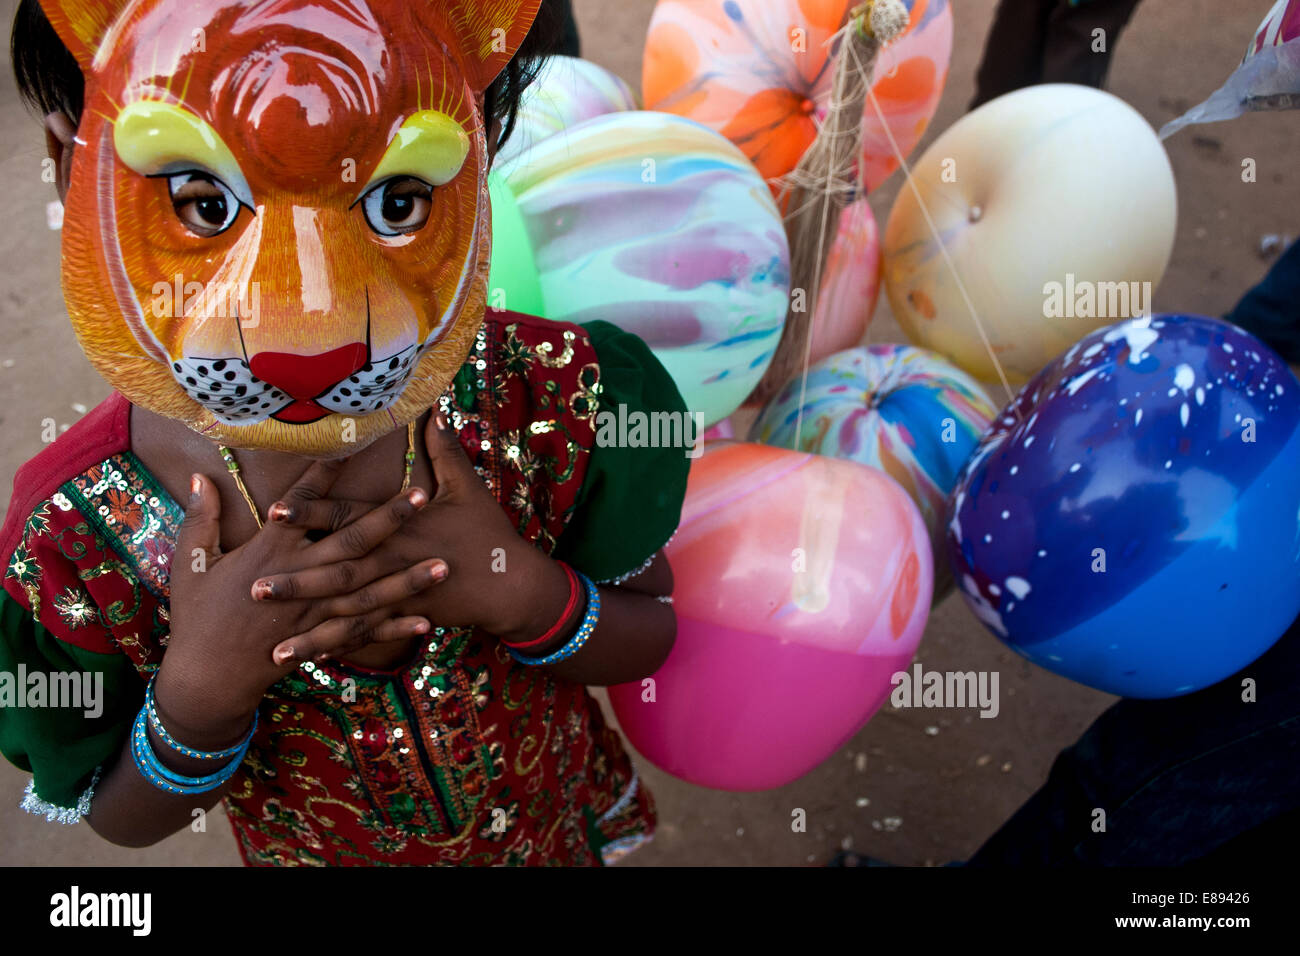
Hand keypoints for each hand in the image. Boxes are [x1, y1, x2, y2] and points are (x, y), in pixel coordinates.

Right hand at [156, 458, 444, 747]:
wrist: (206, 678)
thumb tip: (200, 478)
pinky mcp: (321, 640)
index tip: (353, 448)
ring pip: (369, 591)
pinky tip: (427, 621)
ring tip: (443, 563)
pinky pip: (365, 633)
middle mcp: (298, 579)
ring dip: (407, 577)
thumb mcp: (190, 565)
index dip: (326, 476)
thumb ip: (200, 520)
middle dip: (389, 520)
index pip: (302, 505)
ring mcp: (315, 613)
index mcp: (268, 552)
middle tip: (421, 497)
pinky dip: (395, 629)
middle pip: (351, 544)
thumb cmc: (197, 618)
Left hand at [253, 414, 572, 646]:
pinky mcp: (406, 617)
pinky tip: (308, 657)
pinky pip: (366, 635)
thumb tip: (433, 411)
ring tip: (271, 641)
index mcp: (401, 528)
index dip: (311, 514)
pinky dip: (338, 647)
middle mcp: (393, 563)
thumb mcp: (468, 486)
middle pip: (337, 573)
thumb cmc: (487, 532)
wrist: (511, 583)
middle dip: (297, 582)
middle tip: (255, 588)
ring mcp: (399, 595)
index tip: (274, 512)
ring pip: (347, 614)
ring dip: (310, 628)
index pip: (348, 518)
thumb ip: (444, 449)